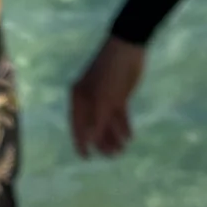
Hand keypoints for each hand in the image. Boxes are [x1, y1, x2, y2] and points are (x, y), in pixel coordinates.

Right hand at [69, 36, 143, 159]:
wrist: (129, 48)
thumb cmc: (111, 72)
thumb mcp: (103, 99)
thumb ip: (97, 121)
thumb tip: (90, 141)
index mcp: (79, 98)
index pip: (77, 125)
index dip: (81, 142)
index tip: (86, 158)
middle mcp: (89, 100)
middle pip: (93, 126)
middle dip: (102, 142)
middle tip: (113, 155)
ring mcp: (104, 98)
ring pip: (107, 122)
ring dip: (114, 136)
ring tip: (122, 149)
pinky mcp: (119, 96)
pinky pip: (119, 116)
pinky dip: (123, 126)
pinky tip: (129, 136)